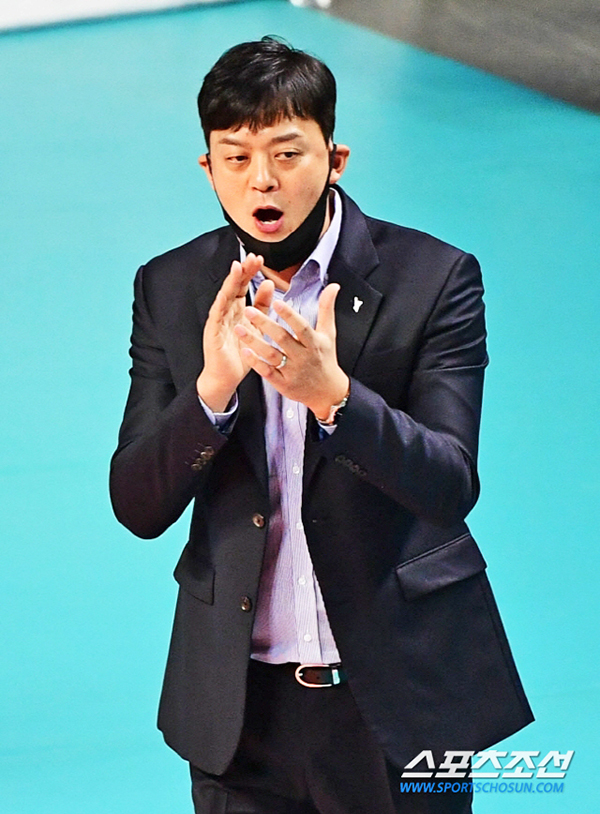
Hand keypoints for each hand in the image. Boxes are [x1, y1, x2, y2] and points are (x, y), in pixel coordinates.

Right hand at [197, 253, 273, 410]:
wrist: (226, 377)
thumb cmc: (240, 353)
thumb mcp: (256, 327)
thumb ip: (262, 306)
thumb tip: (269, 283)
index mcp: (236, 310)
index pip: (242, 286)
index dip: (249, 272)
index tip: (259, 259)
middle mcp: (225, 313)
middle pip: (233, 287)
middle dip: (241, 271)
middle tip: (251, 257)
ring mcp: (217, 322)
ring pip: (223, 298)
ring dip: (230, 283)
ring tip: (237, 268)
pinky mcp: (212, 334)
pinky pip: (216, 318)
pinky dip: (219, 305)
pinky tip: (224, 295)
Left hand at [234, 283, 348, 418]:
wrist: (327, 392)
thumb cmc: (325, 359)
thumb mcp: (328, 334)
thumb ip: (327, 308)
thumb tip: (333, 286)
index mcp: (314, 343)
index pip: (301, 327)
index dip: (290, 315)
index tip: (277, 302)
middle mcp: (303, 357)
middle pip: (283, 339)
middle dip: (265, 324)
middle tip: (249, 310)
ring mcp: (292, 371)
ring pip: (271, 355)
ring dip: (254, 342)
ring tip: (239, 328)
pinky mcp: (283, 383)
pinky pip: (267, 372)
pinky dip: (256, 362)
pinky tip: (244, 351)